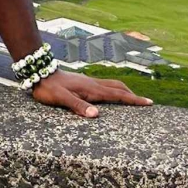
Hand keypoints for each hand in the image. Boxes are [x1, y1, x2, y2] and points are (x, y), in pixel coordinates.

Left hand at [30, 69, 151, 117]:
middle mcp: (93, 84)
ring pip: (111, 85)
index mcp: (91, 89)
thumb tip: (96, 115)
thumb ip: (78, 106)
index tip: (148, 103)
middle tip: (145, 102)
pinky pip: (104, 85)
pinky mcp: (83, 82)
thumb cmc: (49, 88)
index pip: (117, 95)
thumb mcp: (61, 99)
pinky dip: (113, 90)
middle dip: (133, 95)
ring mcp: (88, 82)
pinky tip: (110, 95)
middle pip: (118, 87)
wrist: (39, 72)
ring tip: (132, 98)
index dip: (134, 99)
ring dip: (124, 91)